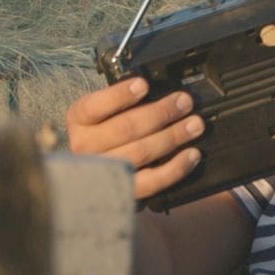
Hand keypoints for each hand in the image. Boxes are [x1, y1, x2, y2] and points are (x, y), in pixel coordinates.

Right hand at [65, 78, 204, 200]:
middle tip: (184, 102)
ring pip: (141, 152)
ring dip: (173, 136)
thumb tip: (160, 89)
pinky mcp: (124, 190)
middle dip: (160, 112)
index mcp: (79, 120)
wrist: (98, 173)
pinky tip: (192, 154)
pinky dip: (176, 168)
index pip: (94, 106)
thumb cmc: (107, 130)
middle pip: (126, 128)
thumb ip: (124, 101)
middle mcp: (86, 146)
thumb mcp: (106, 110)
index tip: (144, 85)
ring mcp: (104, 171)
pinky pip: (152, 181)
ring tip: (195, 125)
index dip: (119, 95)